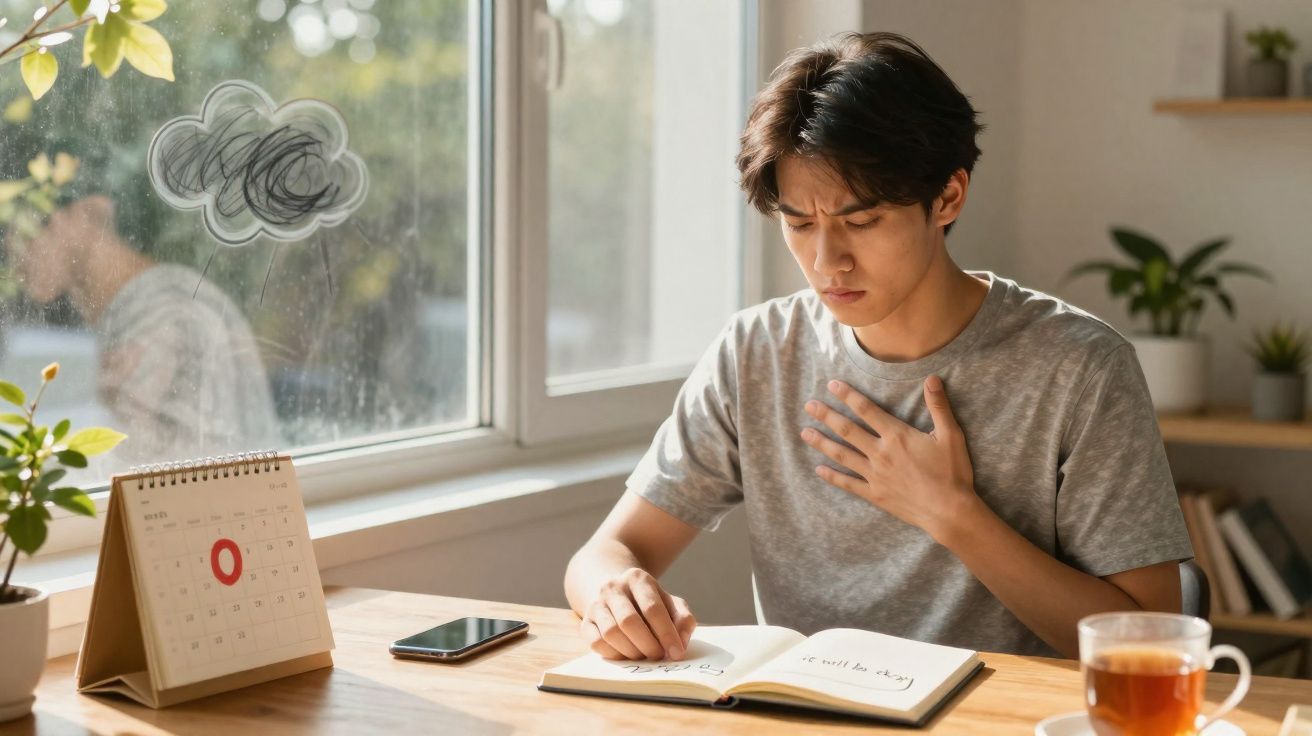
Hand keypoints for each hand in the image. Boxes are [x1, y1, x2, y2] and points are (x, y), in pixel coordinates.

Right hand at [581, 568, 695, 660]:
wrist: (617, 594)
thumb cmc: (650, 603)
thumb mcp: (670, 603)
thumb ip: (683, 620)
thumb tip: (680, 644)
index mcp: (638, 578)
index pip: (652, 608)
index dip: (666, 633)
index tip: (677, 652)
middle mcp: (613, 587)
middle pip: (629, 621)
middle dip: (648, 645)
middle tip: (659, 656)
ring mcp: (596, 604)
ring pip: (611, 633)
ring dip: (631, 651)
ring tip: (644, 655)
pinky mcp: (585, 622)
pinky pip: (596, 643)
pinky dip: (614, 655)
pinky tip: (627, 655)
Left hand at [801, 375, 979, 541]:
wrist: (949, 511)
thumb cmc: (952, 473)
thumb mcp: (951, 435)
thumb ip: (939, 406)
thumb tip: (932, 378)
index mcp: (897, 436)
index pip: (866, 410)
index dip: (848, 396)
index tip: (832, 385)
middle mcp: (880, 453)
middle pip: (848, 430)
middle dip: (827, 416)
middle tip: (809, 405)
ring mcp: (875, 475)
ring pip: (843, 455)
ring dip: (823, 443)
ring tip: (805, 433)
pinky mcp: (875, 494)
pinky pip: (849, 484)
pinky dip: (833, 477)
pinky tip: (819, 470)